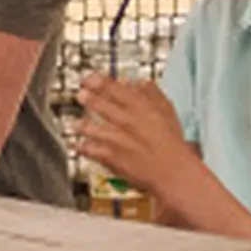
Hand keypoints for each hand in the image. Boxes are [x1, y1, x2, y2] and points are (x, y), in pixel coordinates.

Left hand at [76, 74, 197, 208]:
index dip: (100, 82)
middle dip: (89, 98)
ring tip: (76, 123)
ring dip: (83, 125)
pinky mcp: (114, 158)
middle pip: (102, 105)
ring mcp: (119, 140)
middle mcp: (128, 121)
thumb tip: (139, 82)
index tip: (89, 78)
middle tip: (80, 94)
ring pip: (94, 128)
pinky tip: (80, 145)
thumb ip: (153, 95)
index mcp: (142, 108)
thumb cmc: (172, 143)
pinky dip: (85, 147)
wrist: (174, 172)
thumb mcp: (167, 113)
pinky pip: (93, 150)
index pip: (116, 90)